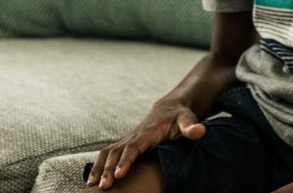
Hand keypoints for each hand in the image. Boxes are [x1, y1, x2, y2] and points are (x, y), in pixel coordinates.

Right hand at [86, 101, 205, 189]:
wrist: (170, 108)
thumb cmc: (180, 116)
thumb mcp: (188, 119)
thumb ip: (191, 126)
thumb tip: (199, 130)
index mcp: (148, 132)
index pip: (134, 146)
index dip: (126, 160)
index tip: (119, 174)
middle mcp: (134, 136)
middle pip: (117, 152)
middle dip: (108, 169)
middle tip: (103, 187)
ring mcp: (127, 140)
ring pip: (108, 153)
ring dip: (99, 168)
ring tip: (92, 185)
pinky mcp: (125, 144)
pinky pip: (107, 154)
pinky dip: (98, 166)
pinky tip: (93, 180)